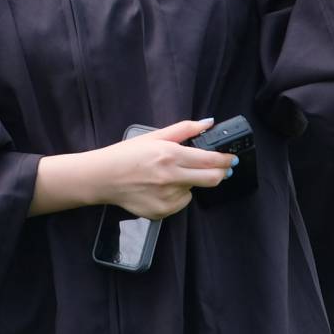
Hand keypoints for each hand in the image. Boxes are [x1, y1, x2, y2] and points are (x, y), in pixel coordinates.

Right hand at [85, 120, 236, 220]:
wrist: (103, 177)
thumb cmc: (126, 154)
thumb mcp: (154, 136)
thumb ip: (184, 129)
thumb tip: (208, 122)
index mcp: (170, 154)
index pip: (211, 160)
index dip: (226, 159)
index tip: (231, 158)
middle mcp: (171, 177)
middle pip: (212, 179)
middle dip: (220, 173)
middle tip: (219, 169)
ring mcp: (167, 197)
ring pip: (194, 190)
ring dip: (190, 182)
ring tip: (170, 176)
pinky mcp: (162, 211)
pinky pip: (180, 203)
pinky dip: (177, 195)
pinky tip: (160, 188)